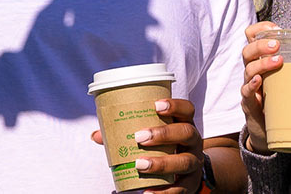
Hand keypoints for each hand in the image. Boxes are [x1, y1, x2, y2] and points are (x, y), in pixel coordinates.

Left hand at [88, 96, 207, 192]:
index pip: (187, 110)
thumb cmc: (164, 149)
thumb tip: (97, 135)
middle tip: (139, 138)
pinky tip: (147, 193)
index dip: (174, 105)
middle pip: (186, 133)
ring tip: (139, 165)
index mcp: (184, 124)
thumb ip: (127, 134)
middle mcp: (193, 142)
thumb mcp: (153, 138)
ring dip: (162, 163)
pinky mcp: (190, 184)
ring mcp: (194, 163)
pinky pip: (181, 189)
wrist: (186, 173)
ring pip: (184, 161)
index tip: (155, 105)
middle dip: (163, 134)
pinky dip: (164, 192)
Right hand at [239, 20, 282, 154]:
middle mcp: (252, 70)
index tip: (276, 28)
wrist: (268, 132)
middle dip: (262, 44)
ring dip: (262, 63)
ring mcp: (249, 87)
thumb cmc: (281, 100)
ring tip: (279, 61)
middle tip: (277, 45)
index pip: (252, 36)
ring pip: (248, 68)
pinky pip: (245, 92)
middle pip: (248, 50)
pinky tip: (259, 81)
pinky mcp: (249, 104)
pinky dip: (251, 85)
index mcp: (262, 60)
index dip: (261, 28)